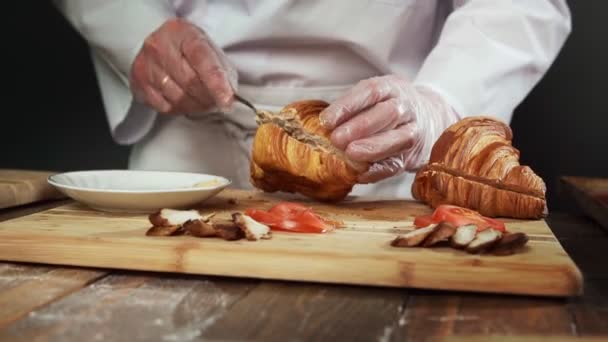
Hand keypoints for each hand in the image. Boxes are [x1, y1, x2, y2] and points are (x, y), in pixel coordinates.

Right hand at [130, 18, 236, 113]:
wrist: (159, 43)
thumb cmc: (188, 49)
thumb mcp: (210, 51)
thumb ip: (222, 73)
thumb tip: (230, 98)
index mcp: (185, 34)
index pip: (202, 60)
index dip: (216, 83)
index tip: (226, 101)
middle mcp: (162, 47)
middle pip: (190, 83)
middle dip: (208, 98)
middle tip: (217, 101)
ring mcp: (147, 64)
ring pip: (177, 98)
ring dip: (195, 106)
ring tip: (201, 100)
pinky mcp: (139, 82)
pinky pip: (164, 107)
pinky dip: (179, 109)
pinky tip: (184, 100)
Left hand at [319, 75, 459, 183]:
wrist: (431, 116)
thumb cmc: (389, 106)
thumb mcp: (375, 96)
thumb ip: (351, 108)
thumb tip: (321, 126)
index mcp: (391, 87)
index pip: (371, 91)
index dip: (347, 106)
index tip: (325, 121)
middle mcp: (406, 106)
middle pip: (388, 113)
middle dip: (360, 127)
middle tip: (336, 140)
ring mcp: (415, 130)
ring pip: (400, 138)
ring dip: (372, 148)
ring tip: (350, 154)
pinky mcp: (414, 155)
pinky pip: (399, 163)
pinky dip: (379, 170)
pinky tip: (361, 174)